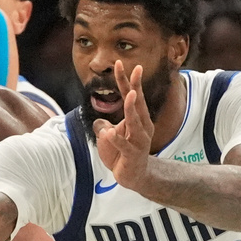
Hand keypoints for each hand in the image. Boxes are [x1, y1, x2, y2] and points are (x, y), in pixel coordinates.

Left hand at [93, 62, 153, 188]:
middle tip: (133, 69)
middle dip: (134, 86)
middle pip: (137, 104)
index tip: (122, 63)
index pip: (132, 96)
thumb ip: (104, 127)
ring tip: (130, 95)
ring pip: (135, 123)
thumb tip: (98, 123)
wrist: (135, 177)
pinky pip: (123, 145)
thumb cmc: (123, 154)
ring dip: (132, 109)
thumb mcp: (111, 138)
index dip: (127, 80)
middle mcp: (142, 127)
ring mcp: (139, 141)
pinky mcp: (132, 155)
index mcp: (138, 120)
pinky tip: (108, 133)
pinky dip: (115, 139)